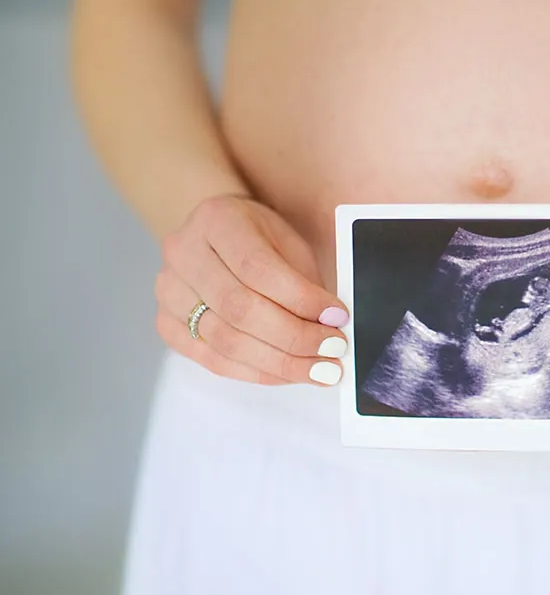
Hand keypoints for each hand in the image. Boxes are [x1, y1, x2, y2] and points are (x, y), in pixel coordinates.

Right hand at [155, 194, 349, 385]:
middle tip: (334, 352)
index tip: (337, 318)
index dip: (301, 299)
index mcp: (217, 220)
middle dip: (295, 338)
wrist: (215, 235)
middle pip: (240, 310)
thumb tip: (332, 326)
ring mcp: (168, 291)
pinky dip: (258, 373)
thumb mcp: (288, 242)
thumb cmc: (260, 238)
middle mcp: (183, 253)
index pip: (259, 269)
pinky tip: (288, 374)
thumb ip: (305, 281)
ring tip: (320, 371)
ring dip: (281, 363)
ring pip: (226, 342)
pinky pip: (213, 361)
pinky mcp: (166, 325)